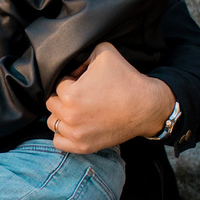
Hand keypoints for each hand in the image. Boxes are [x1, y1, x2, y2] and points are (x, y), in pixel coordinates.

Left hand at [44, 43, 174, 152]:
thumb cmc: (126, 80)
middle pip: (52, 103)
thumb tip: (73, 63)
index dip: (71, 79)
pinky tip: (75, 125)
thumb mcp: (104, 52)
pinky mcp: (84, 146)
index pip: (58, 84)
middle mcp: (70, 116)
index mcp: (71, 95)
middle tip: (81, 94)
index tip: (84, 81)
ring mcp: (76, 134)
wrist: (147, 106)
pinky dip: (63, 134)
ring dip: (61, 115)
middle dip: (64, 96)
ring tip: (77, 109)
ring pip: (53, 122)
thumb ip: (83, 53)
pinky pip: (59, 142)